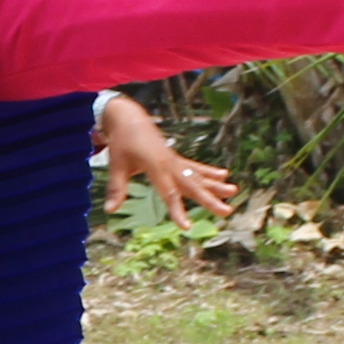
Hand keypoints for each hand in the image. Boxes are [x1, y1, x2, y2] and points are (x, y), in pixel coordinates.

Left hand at [94, 91, 235, 220]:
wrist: (128, 116)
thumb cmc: (121, 141)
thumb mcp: (116, 165)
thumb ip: (117, 188)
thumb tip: (110, 210)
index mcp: (156, 166)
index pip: (169, 193)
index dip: (178, 211)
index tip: (187, 227)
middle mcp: (170, 163)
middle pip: (192, 185)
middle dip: (210, 199)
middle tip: (228, 212)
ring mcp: (175, 160)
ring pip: (198, 175)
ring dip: (216, 184)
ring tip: (234, 191)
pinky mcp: (175, 158)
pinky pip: (195, 166)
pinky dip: (209, 171)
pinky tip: (224, 175)